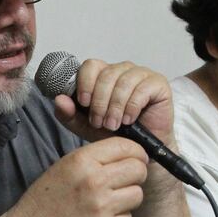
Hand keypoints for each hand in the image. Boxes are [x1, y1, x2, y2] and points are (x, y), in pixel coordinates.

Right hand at [6, 137, 148, 216]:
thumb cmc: (48, 197)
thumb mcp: (66, 165)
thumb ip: (97, 157)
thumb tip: (131, 153)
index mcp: (83, 160)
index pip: (126, 147)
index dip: (136, 152)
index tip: (136, 157)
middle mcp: (95, 181)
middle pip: (138, 169)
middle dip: (136, 173)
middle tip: (126, 179)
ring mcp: (103, 207)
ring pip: (137, 194)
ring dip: (128, 195)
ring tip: (111, 199)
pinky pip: (129, 216)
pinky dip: (120, 216)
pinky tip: (102, 215)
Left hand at [53, 60, 174, 144]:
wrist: (141, 150)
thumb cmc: (116, 134)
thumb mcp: (86, 127)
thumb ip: (70, 114)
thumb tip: (59, 100)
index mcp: (104, 75)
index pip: (90, 65)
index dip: (85, 82)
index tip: (83, 103)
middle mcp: (122, 70)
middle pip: (106, 74)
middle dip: (100, 101)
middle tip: (99, 122)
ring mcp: (141, 75)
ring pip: (123, 81)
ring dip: (115, 106)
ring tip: (113, 124)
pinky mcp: (158, 83)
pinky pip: (142, 88)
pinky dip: (132, 106)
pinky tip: (129, 120)